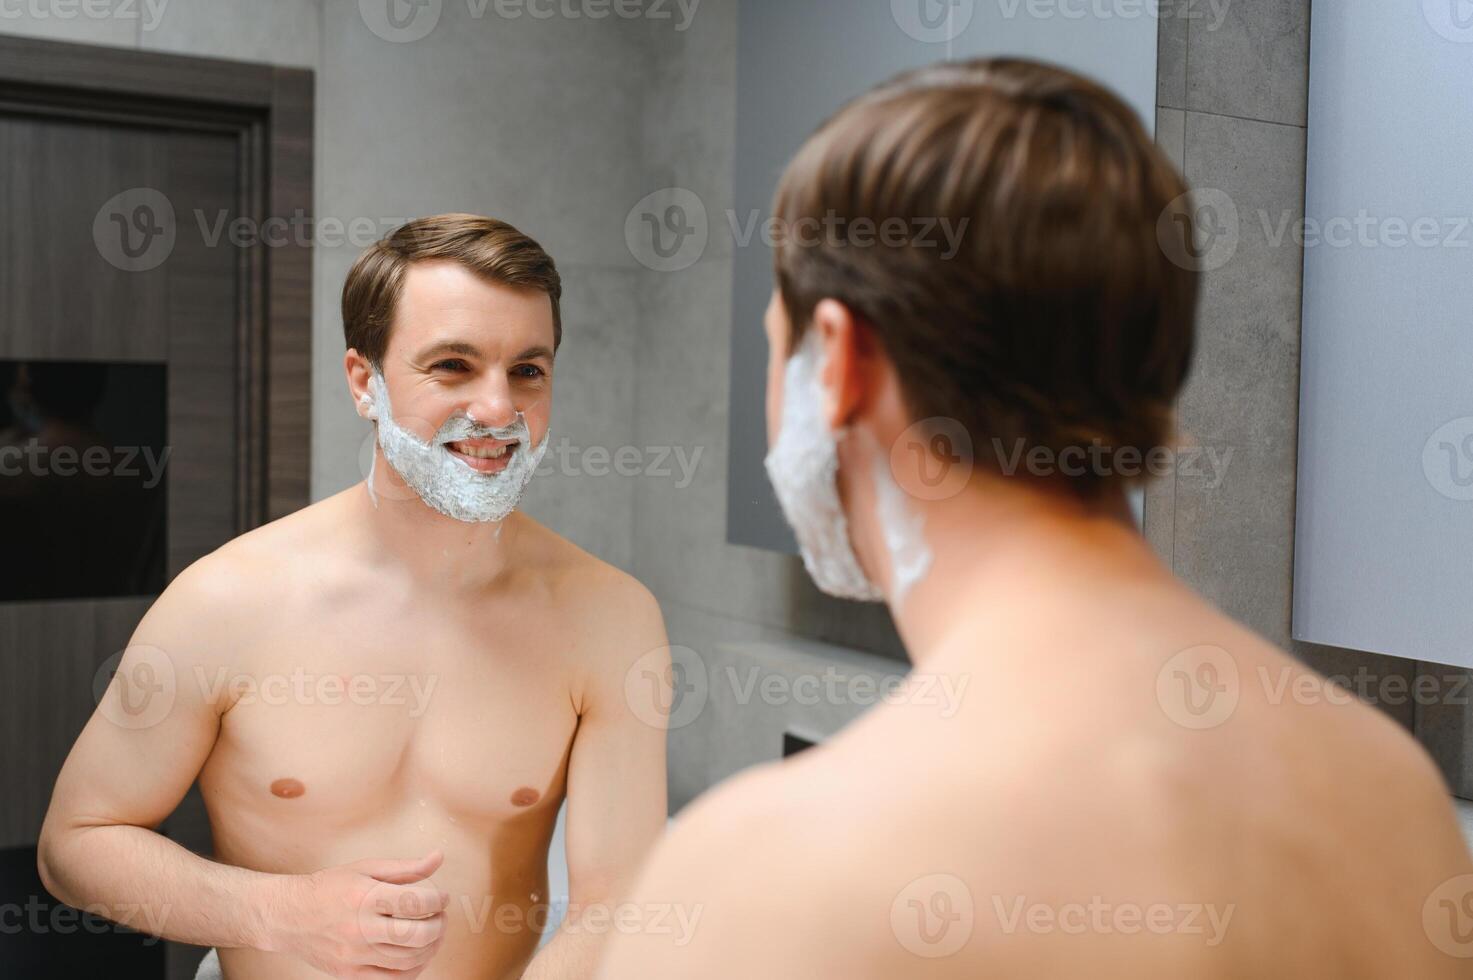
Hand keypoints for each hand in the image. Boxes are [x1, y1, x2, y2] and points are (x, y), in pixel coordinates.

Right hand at [261, 850, 449, 977]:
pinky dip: (414, 969)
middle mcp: (359, 928)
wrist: (288, 916)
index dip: (438, 899)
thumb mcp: (366, 868)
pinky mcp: (350, 974)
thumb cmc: (330, 887)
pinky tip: (418, 954)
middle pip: (416, 935)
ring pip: (408, 960)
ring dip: (431, 947)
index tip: (442, 897)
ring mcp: (354, 955)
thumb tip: (439, 858)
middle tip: (441, 917)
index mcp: (365, 897)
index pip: (415, 902)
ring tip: (433, 933)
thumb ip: (405, 868)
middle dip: (439, 926)